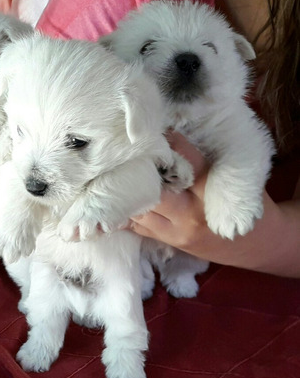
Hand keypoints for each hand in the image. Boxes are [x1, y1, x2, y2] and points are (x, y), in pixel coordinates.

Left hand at [130, 132, 299, 276]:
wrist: (257, 246)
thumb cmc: (245, 205)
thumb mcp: (234, 181)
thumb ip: (206, 165)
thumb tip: (173, 139)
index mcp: (213, 192)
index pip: (188, 164)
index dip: (170, 146)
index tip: (157, 132)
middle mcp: (193, 213)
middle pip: (156, 192)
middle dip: (141, 174)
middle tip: (129, 156)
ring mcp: (179, 231)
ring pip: (142, 211)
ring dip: (129, 194)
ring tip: (119, 176)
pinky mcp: (171, 242)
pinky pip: (140, 228)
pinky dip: (128, 214)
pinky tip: (120, 201)